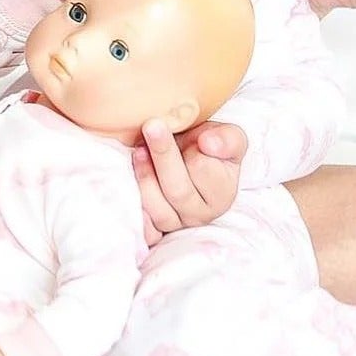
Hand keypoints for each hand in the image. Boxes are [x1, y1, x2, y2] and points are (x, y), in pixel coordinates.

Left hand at [133, 117, 245, 241]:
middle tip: (151, 126)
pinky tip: (128, 187)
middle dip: (163, 157)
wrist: (184, 153)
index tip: (184, 130)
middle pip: (179, 192)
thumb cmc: (206, 146)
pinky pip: (146, 229)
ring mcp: (176, 222)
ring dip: (145, 177)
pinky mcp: (154, 227)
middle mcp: (200, 213)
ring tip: (139, 150)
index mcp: (222, 192)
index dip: (191, 150)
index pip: (204, 171)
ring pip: (159, 210)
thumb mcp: (228, 136)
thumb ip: (227, 139)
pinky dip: (137, 213)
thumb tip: (208, 144)